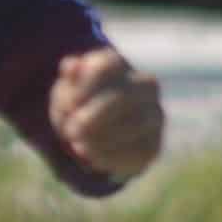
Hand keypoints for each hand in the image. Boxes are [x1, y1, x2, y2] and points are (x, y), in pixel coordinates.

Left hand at [51, 45, 165, 180]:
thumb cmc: (80, 105)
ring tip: (79, 146)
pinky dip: (112, 156)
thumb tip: (70, 66)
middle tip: (72, 131)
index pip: (104, 67)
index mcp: (119, 64)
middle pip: (123, 96)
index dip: (85, 87)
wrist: (95, 135)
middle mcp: (144, 86)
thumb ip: (68, 80)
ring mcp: (154, 115)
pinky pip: (138, 150)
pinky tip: (92, 157)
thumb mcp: (67, 91)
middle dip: (95, 117)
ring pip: (135, 124)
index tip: (70, 105)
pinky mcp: (154, 144)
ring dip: (102, 138)